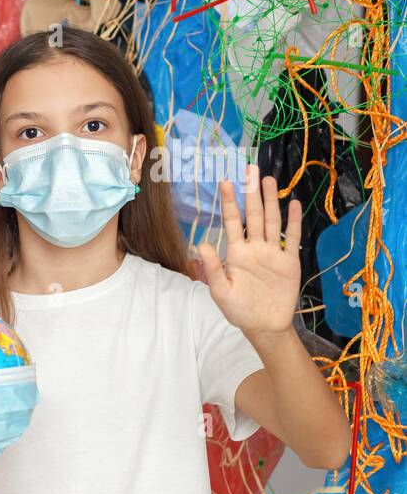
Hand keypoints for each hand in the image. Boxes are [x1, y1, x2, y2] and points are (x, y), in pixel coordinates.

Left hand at [196, 167, 300, 338]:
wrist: (265, 325)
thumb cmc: (239, 310)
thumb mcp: (221, 291)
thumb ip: (212, 268)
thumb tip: (200, 244)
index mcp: (236, 253)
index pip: (231, 222)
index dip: (229, 202)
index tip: (224, 182)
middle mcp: (254, 248)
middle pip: (253, 215)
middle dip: (251, 192)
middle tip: (250, 168)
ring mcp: (273, 253)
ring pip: (271, 221)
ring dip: (271, 201)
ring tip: (268, 179)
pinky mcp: (289, 261)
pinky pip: (292, 237)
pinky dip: (293, 221)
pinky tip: (293, 203)